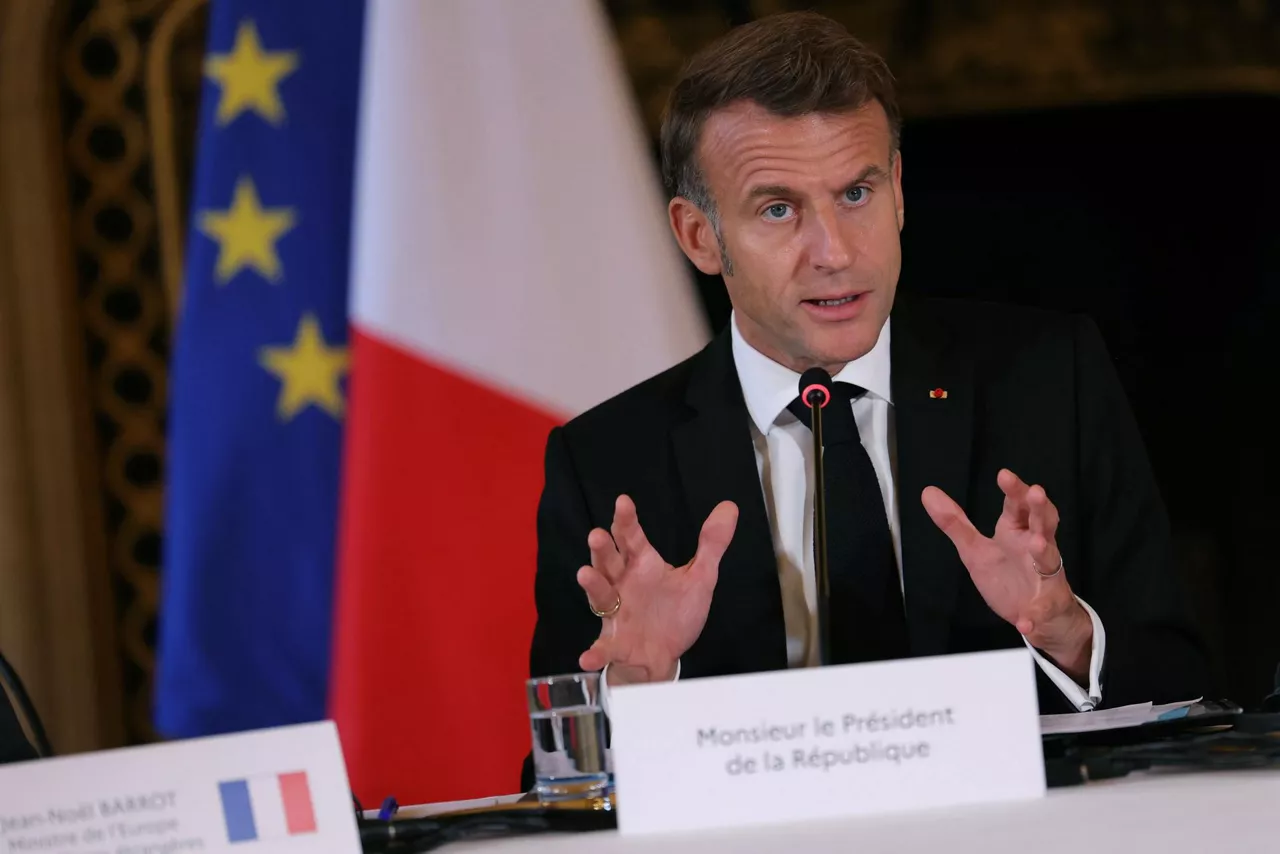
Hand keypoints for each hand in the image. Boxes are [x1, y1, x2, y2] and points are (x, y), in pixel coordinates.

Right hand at [576, 495, 737, 684]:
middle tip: (597, 535)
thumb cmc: (674, 612)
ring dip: (592, 585)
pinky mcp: (616, 644)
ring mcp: (616, 614)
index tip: (623, 502)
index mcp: (642, 566)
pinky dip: (595, 653)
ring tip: (585, 574)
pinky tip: (588, 657)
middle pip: (609, 562)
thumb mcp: (699, 577)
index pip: (631, 538)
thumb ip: (712, 544)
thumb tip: (730, 507)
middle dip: (602, 549)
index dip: (626, 520)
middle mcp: (623, 585)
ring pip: (601, 596)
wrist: (664, 656)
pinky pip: (603, 648)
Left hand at [921, 469, 1091, 679]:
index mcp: (1017, 532)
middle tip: (1036, 492)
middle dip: (1040, 508)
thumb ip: (955, 523)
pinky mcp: (1047, 606)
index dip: (1014, 490)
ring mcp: (1045, 576)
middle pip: (1042, 522)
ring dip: (1044, 551)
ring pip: (1050, 559)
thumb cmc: (1008, 575)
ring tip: (1038, 543)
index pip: (1017, 506)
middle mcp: (1036, 548)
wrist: (1037, 616)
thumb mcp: (975, 550)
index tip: (1004, 474)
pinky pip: (1042, 611)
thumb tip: (928, 492)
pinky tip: (1026, 620)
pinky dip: (1034, 616)